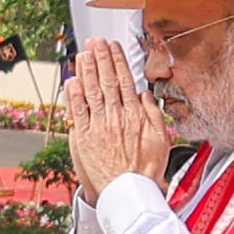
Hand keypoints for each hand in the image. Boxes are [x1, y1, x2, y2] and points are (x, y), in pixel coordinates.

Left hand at [67, 37, 172, 195]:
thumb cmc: (145, 169)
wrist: (129, 192)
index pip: (125, 81)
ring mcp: (99, 126)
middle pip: (107, 81)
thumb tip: (146, 93)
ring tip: (84, 53)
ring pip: (91, 92)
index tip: (113, 46)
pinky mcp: (84, 137)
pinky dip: (74, 95)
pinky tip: (72, 80)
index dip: (117, 61)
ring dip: (87, 70)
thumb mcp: (161, 139)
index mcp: (135, 115)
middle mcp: (116, 117)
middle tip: (95, 42)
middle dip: (101, 58)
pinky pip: (77, 112)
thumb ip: (154, 114)